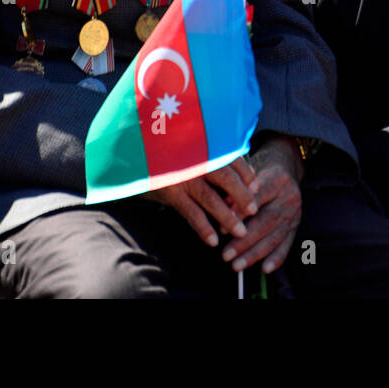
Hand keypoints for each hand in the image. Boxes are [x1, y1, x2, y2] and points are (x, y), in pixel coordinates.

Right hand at [143, 154, 261, 247]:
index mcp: (203, 147)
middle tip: (253, 211)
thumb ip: (212, 162)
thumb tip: (239, 182)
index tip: (255, 187)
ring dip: (228, 217)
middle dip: (243, 196)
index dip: (247, 174)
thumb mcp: (189, 152)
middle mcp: (196, 160)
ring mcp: (183, 176)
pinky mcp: (170, 193)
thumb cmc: (168, 156)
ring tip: (240, 232)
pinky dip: (203, 228)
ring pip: (211, 199)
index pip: (233, 159)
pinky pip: (191, 213)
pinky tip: (213, 241)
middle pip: (227, 179)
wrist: (133, 158)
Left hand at [220, 136, 302, 273]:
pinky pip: (287, 242)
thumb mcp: (248, 171)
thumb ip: (237, 187)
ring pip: (275, 236)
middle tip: (226, 255)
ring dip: (255, 254)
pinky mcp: (296, 224)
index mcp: (276, 179)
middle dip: (245, 241)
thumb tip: (223, 207)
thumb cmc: (261, 169)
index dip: (239, 215)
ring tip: (237, 265)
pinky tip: (265, 268)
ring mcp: (294, 212)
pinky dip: (277, 257)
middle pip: (266, 221)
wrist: (286, 165)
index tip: (222, 230)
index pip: (256, 199)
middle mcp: (289, 196)